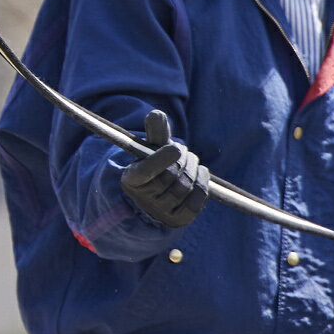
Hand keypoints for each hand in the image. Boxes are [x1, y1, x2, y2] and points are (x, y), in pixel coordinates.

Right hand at [118, 108, 210, 229]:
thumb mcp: (151, 149)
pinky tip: (200, 172)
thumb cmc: (153, 165)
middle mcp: (144, 199)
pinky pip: (196, 199)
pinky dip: (203, 182)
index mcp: (131, 179)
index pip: (146, 171)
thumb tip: (157, 114)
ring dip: (193, 167)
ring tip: (191, 160)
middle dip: (182, 158)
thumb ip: (155, 131)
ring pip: (184, 186)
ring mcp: (161, 212)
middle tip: (182, 150)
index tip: (176, 147)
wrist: (156, 196)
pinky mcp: (179, 220)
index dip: (162, 159)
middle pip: (170, 175)